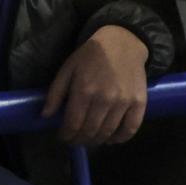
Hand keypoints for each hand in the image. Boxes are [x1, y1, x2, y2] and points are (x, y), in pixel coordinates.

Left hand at [42, 26, 148, 146]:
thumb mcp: (67, 69)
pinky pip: (131, 128)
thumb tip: (45, 116)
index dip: (66, 135)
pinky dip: (121, 138)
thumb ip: (55, 93)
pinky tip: (112, 139)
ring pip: (108, 132)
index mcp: (83, 90)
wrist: (122, 42)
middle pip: (90, 131)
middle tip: (75, 140)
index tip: (63, 137)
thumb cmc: (90, 56)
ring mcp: (123, 102)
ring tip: (90, 140)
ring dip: (97, 141)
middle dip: (79, 140)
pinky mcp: (139, 102)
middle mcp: (104, 99)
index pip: (73, 124)